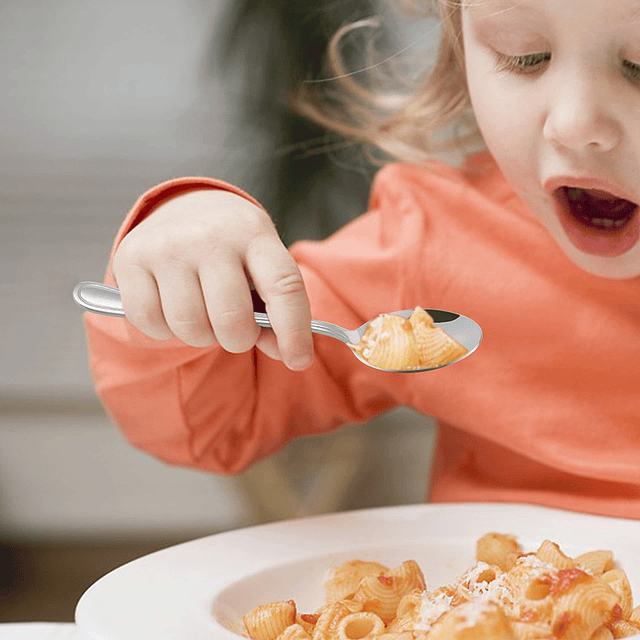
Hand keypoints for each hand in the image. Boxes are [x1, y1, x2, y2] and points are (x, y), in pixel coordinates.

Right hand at [112, 189, 312, 369]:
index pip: (283, 286)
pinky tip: (172, 309)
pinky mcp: (130, 258)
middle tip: (235, 330)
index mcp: (254, 233)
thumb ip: (276, 313)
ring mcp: (167, 245)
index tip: (299, 361)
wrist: (183, 207)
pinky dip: (165, 331)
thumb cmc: (233, 251)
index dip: (295, 331)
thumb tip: (284, 354)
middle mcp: (210, 236)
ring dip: (201, 336)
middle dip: (238, 339)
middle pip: (231, 320)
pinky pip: (151, 324)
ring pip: (190, 328)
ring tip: (203, 315)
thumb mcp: (261, 268)